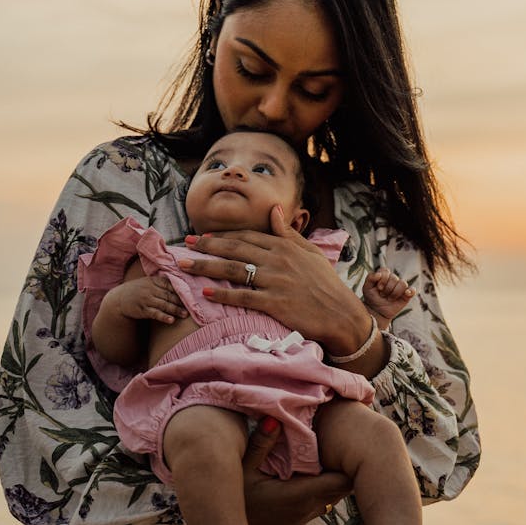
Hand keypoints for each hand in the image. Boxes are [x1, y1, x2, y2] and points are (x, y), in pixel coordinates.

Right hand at [103, 275, 187, 324]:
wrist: (119, 299)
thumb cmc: (139, 290)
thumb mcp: (149, 282)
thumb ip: (164, 283)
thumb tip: (184, 285)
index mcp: (154, 280)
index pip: (171, 284)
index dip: (182, 290)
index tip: (193, 294)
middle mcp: (150, 289)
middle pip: (169, 295)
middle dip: (181, 301)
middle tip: (193, 307)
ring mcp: (146, 299)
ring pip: (164, 305)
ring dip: (175, 310)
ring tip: (185, 315)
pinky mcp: (142, 310)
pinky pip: (155, 314)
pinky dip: (163, 317)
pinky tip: (171, 320)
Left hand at [178, 205, 369, 354]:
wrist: (341, 314)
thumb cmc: (326, 284)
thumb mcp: (311, 252)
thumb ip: (288, 233)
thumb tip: (274, 209)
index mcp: (284, 246)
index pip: (247, 236)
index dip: (222, 235)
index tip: (203, 236)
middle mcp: (277, 260)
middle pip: (234, 249)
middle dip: (206, 246)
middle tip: (185, 246)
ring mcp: (275, 281)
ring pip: (233, 270)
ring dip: (205, 267)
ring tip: (184, 267)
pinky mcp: (274, 303)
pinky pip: (243, 297)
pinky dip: (223, 295)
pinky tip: (206, 292)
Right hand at [243, 417, 351, 524]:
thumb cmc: (229, 494)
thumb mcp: (241, 466)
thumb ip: (261, 443)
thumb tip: (275, 418)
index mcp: (296, 496)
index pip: (340, 482)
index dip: (346, 463)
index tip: (344, 443)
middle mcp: (303, 511)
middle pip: (340, 490)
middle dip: (342, 468)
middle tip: (339, 444)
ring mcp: (300, 519)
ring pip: (331, 498)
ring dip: (331, 479)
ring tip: (326, 456)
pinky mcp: (296, 522)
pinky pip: (319, 504)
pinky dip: (321, 489)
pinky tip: (310, 472)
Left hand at [362, 267, 413, 329]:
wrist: (376, 311)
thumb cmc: (371, 298)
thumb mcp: (366, 288)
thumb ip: (370, 278)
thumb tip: (378, 274)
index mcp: (384, 275)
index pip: (386, 271)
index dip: (382, 279)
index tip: (378, 288)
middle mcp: (393, 279)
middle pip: (394, 278)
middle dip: (387, 288)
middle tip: (382, 295)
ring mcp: (400, 287)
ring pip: (403, 283)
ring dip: (394, 293)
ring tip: (389, 299)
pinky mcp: (406, 295)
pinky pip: (412, 290)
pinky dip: (411, 291)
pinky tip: (407, 293)